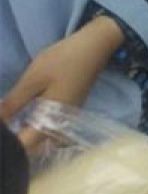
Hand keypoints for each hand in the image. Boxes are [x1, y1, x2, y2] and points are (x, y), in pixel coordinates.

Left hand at [0, 17, 123, 145]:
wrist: (93, 47)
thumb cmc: (62, 61)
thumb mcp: (32, 80)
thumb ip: (13, 104)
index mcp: (52, 120)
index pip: (25, 145)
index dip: (10, 146)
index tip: (1, 135)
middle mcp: (62, 124)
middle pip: (36, 147)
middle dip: (18, 143)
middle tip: (6, 128)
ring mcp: (68, 118)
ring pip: (44, 138)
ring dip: (27, 136)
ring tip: (12, 126)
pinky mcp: (70, 110)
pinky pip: (51, 129)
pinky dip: (36, 128)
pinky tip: (25, 118)